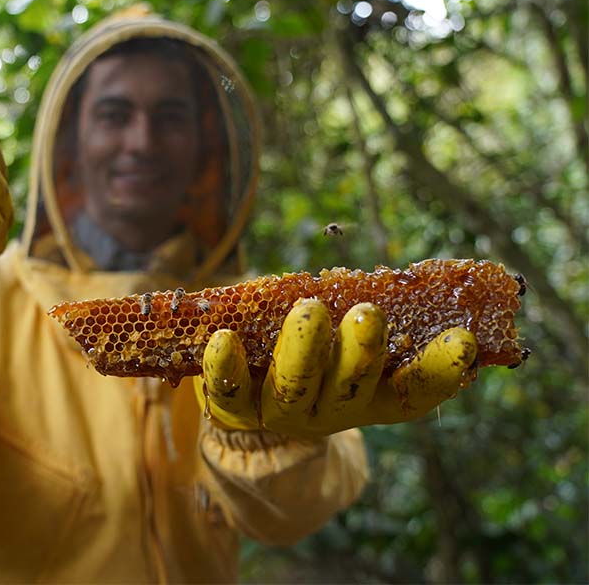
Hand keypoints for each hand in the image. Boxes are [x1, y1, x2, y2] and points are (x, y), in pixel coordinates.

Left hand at [193, 299, 477, 437]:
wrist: (250, 400)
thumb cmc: (315, 350)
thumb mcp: (349, 336)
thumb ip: (375, 314)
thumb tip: (425, 275)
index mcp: (373, 397)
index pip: (414, 391)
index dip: (441, 371)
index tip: (465, 340)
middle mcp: (333, 411)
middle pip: (352, 387)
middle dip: (361, 352)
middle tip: (366, 313)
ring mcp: (283, 413)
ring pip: (295, 387)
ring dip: (303, 349)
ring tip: (309, 309)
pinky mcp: (234, 410)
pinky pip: (230, 392)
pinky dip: (226, 366)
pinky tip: (223, 338)